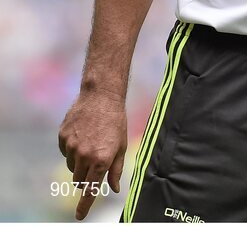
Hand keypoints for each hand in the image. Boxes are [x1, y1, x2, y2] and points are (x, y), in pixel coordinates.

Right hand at [58, 89, 127, 220]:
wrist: (101, 96)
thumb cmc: (116, 122)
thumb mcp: (121, 146)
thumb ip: (116, 170)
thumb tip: (114, 189)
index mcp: (102, 159)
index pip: (90, 189)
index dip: (85, 205)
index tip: (80, 216)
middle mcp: (85, 155)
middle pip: (78, 180)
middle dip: (85, 178)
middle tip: (94, 163)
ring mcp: (71, 147)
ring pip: (71, 167)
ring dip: (79, 163)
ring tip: (91, 143)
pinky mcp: (62, 138)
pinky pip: (64, 152)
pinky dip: (71, 149)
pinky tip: (82, 135)